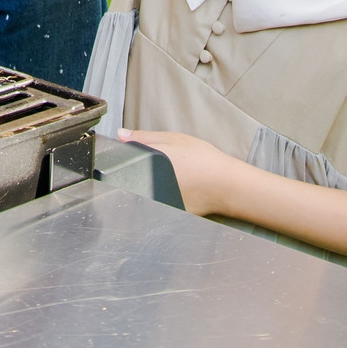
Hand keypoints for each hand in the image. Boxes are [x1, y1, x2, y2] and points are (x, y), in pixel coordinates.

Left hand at [115, 128, 240, 216]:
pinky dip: (162, 195)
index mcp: (146, 164)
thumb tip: (121, 134)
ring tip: (178, 177)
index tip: (140, 152)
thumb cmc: (203, 161)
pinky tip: (181, 189)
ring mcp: (155, 201)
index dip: (130, 155)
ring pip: (143, 190)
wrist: (225, 185)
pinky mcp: (164, 213)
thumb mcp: (173, 140)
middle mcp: (147, 185)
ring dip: (151, 183)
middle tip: (169, 166)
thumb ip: (144, 137)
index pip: (124, 161)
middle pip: (132, 177)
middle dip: (142, 170)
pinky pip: (155, 202)